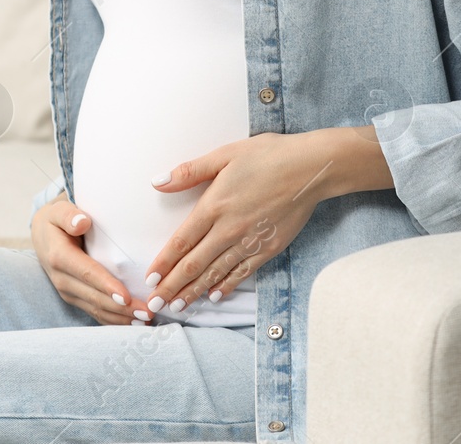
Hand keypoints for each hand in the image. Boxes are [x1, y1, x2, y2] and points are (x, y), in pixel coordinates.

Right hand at [30, 191, 146, 325]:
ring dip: (120, 317)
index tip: (126, 297)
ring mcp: (68, 291)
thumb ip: (68, 215)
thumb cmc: (56, 221)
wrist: (42, 235)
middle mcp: (62, 279)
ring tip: (145, 321)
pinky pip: (95, 312)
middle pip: (95, 297)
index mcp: (60, 257)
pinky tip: (133, 322)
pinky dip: (113, 319)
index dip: (106, 286)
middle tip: (147, 312)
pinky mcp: (75, 298)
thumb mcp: (58, 211)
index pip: (86, 273)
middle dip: (121, 308)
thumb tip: (82, 222)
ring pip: (96, 309)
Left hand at [142, 131, 331, 316]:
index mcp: (214, 206)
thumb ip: (190, 171)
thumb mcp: (225, 154)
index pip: (181, 242)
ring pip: (215, 273)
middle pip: (194, 265)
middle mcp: (229, 229)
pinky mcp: (268, 248)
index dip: (163, 263)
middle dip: (172, 287)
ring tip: (178, 306)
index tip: (149, 280)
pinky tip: (215, 295)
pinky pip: (242, 272)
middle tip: (156, 305)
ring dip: (194, 292)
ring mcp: (250, 242)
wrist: (311, 168)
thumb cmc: (268, 155)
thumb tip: (158, 182)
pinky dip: (227, 286)